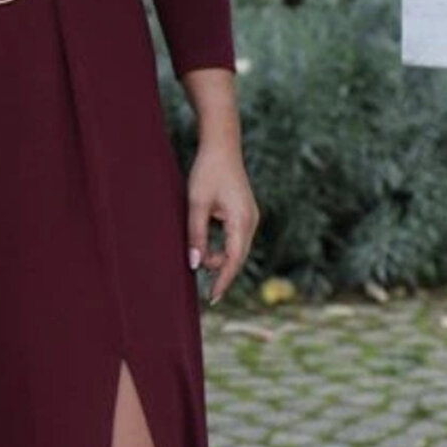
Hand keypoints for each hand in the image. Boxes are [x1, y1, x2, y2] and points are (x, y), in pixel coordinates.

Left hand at [186, 143, 258, 306]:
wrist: (222, 146)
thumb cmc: (207, 172)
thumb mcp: (196, 205)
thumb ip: (196, 236)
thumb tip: (195, 265)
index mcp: (242, 221)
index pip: (233, 260)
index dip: (223, 281)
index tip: (212, 299)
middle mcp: (251, 222)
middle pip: (237, 257)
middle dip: (220, 271)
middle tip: (201, 284)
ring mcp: (250, 218)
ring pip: (236, 249)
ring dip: (219, 257)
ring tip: (198, 254)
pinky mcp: (245, 214)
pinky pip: (235, 239)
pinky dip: (223, 247)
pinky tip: (209, 250)